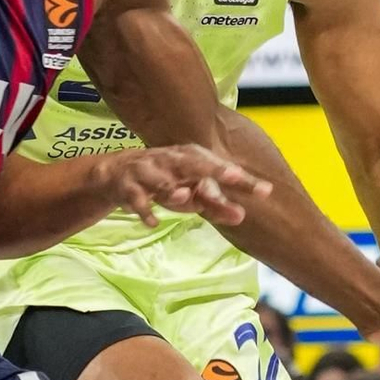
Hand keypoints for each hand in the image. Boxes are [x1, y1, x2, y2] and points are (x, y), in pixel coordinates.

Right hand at [110, 144, 270, 229]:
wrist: (115, 175)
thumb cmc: (161, 182)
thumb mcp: (188, 193)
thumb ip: (213, 204)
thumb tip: (241, 216)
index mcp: (190, 157)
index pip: (220, 168)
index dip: (242, 179)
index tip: (264, 190)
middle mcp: (171, 160)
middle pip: (194, 165)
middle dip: (213, 170)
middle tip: (234, 176)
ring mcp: (148, 172)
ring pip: (162, 181)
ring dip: (172, 189)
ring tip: (183, 196)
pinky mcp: (128, 187)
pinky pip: (137, 200)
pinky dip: (144, 211)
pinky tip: (152, 222)